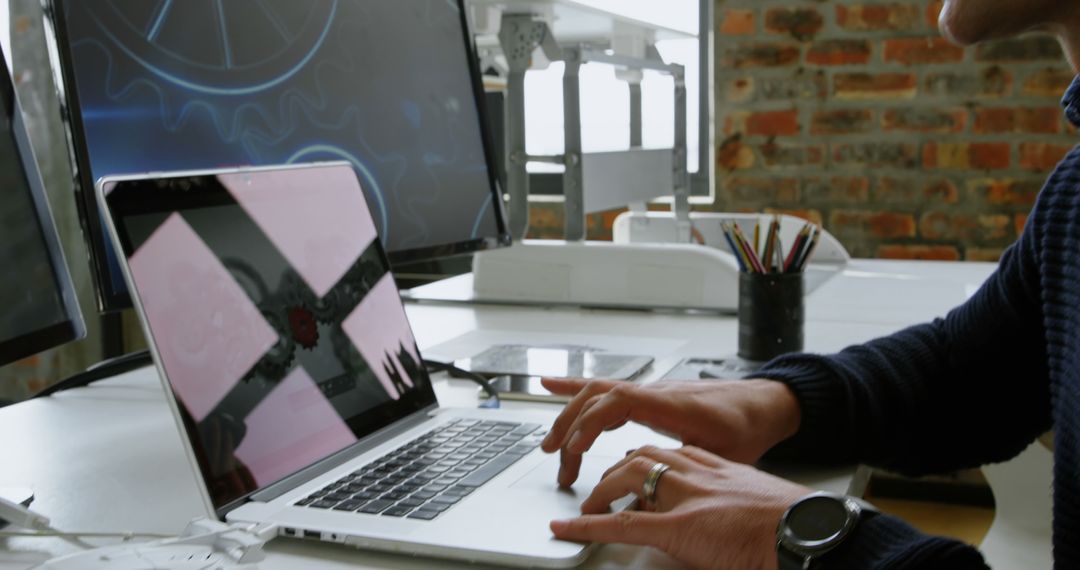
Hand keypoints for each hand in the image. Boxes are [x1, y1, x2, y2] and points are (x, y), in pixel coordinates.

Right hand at [540, 378, 799, 486]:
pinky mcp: (648, 397)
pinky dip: (576, 389)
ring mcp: (648, 391)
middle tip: (559, 464)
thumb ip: (684, 467)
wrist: (763, 405)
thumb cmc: (746, 428)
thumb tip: (651, 489)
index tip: (575, 450)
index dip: (589, 424)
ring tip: (550, 445)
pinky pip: (607, 389)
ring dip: (569, 416)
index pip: (616, 403)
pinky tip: (553, 387)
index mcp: (669, 404)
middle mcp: (653, 392)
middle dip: (569, 428)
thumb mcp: (721, 455)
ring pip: (596, 393)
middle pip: (596, 398)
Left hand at [550, 445, 809, 569]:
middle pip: (639, 458)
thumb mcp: (754, 502)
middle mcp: (695, 472)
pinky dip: (588, 524)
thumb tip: (722, 519)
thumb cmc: (791, 522)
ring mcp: (685, 497)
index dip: (640, 462)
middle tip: (596, 490)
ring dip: (598, 492)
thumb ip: (730, 501)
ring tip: (581, 507)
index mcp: (714, 466)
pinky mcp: (680, 526)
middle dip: (612, 472)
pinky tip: (568, 527)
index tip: (628, 470)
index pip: (665, 452)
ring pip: (626, 478)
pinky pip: (622, 523)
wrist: (810, 530)